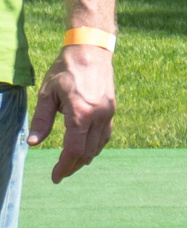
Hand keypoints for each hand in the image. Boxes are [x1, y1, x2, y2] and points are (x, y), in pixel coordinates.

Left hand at [29, 42, 112, 182]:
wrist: (91, 50)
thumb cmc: (66, 70)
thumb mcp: (47, 94)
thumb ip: (42, 120)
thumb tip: (33, 143)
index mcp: (81, 113)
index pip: (74, 150)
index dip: (64, 166)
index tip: (55, 177)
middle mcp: (99, 116)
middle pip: (88, 152)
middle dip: (73, 165)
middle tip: (59, 173)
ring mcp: (108, 112)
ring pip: (99, 145)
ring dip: (85, 157)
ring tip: (71, 163)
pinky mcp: (112, 108)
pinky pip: (106, 134)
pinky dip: (96, 145)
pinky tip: (87, 147)